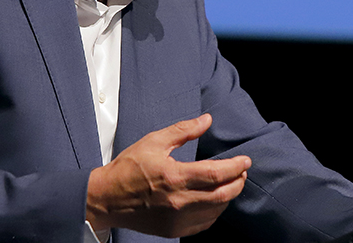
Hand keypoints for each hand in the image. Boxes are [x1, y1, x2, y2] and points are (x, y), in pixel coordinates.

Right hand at [85, 113, 250, 237]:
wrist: (107, 199)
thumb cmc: (128, 168)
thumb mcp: (154, 142)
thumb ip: (183, 131)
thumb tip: (206, 120)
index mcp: (174, 177)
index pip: (216, 174)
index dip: (235, 167)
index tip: (245, 160)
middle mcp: (178, 201)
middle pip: (222, 195)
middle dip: (238, 182)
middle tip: (242, 171)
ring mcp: (176, 219)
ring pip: (216, 211)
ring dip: (229, 196)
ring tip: (231, 183)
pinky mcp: (173, 230)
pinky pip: (204, 223)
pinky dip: (215, 211)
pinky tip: (215, 200)